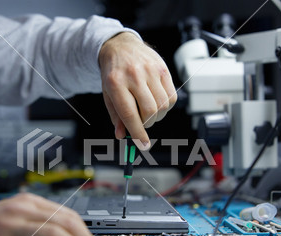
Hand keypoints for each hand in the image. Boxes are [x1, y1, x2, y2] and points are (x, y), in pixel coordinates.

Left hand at [99, 32, 176, 149]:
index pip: (130, 114)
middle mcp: (134, 75)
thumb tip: (122, 136)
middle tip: (143, 123)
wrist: (120, 46)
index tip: (143, 145)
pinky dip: (166, 106)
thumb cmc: (113, 73)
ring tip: (149, 112)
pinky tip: (157, 102)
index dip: (137, 133)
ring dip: (158, 116)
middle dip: (148, 124)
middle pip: (150, 111)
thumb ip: (116, 116)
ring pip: (163, 105)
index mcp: (116, 83)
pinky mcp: (163, 69)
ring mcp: (151, 71)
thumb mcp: (108, 94)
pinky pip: (172, 96)